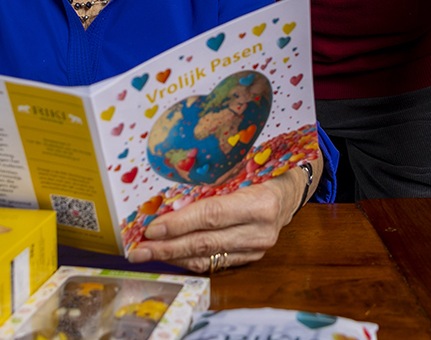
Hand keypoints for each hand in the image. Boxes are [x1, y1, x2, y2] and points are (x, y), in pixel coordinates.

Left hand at [126, 167, 304, 272]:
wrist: (293, 190)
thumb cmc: (265, 170)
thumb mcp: (243, 167)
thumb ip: (212, 183)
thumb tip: (168, 197)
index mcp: (260, 204)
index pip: (211, 216)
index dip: (178, 224)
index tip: (151, 229)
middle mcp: (260, 232)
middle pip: (205, 242)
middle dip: (167, 248)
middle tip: (137, 250)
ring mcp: (257, 249)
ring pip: (207, 258)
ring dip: (173, 257)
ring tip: (146, 255)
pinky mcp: (251, 258)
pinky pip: (214, 263)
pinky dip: (188, 260)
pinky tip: (169, 256)